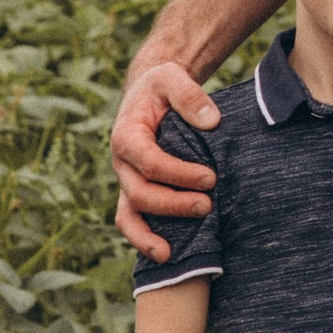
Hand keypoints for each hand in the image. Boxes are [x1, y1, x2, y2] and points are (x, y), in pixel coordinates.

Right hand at [111, 60, 220, 262]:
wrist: (150, 95)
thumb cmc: (162, 87)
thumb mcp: (173, 78)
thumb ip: (189, 95)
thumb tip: (211, 121)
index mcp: (126, 135)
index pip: (149, 162)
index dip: (179, 174)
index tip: (210, 177)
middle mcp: (121, 163)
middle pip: (141, 193)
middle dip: (173, 204)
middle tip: (207, 206)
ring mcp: (126, 181)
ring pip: (130, 215)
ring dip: (150, 235)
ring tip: (173, 253)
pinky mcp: (134, 192)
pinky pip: (131, 221)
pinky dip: (143, 240)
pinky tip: (166, 255)